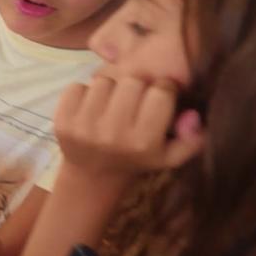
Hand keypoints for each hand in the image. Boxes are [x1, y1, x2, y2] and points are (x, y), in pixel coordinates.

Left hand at [53, 70, 204, 180]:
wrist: (93, 175)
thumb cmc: (138, 159)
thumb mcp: (172, 155)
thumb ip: (193, 137)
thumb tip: (194, 114)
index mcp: (143, 142)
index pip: (161, 91)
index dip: (163, 89)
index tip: (160, 97)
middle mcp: (113, 134)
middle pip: (132, 81)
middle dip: (137, 86)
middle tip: (134, 100)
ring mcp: (84, 128)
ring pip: (104, 80)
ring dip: (110, 88)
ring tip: (112, 104)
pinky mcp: (61, 122)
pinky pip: (76, 86)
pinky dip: (84, 92)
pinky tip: (91, 108)